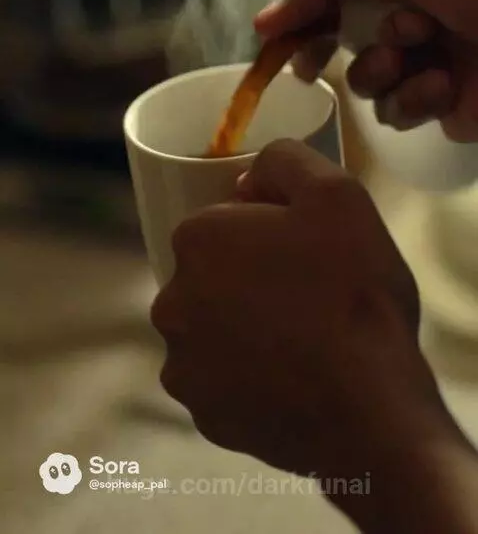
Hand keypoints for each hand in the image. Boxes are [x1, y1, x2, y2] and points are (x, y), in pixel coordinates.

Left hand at [151, 141, 466, 530]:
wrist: (369, 407)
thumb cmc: (352, 291)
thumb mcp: (337, 194)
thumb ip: (284, 161)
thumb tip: (246, 181)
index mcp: (197, 240)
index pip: (225, 221)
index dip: (268, 231)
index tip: (306, 251)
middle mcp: (171, 300)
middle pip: (213, 275)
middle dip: (250, 278)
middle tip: (307, 295)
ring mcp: (182, 364)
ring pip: (213, 329)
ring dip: (244, 328)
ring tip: (301, 341)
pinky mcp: (201, 414)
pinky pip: (222, 381)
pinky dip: (247, 377)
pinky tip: (289, 378)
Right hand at [256, 0, 477, 141]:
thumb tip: (264, 22)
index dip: (302, 16)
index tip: (278, 39)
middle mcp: (407, 19)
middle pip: (338, 41)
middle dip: (329, 48)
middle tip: (312, 62)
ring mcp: (422, 66)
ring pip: (362, 82)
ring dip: (379, 70)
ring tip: (414, 56)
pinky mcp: (438, 109)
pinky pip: (396, 113)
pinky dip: (413, 99)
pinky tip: (443, 86)